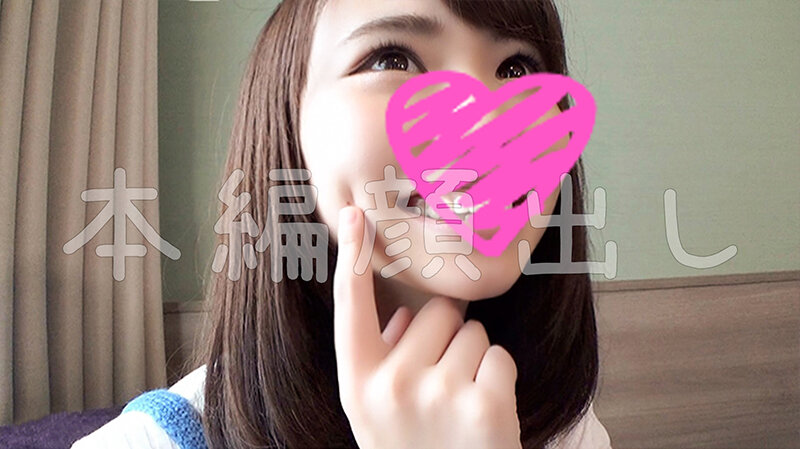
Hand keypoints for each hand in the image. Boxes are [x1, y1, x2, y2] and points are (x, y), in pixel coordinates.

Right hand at [333, 206, 521, 448]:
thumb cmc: (413, 447)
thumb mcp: (377, 409)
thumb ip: (383, 357)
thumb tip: (407, 314)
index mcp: (357, 382)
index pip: (351, 307)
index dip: (353, 258)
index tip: (356, 214)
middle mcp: (389, 384)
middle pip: (436, 311)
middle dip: (445, 339)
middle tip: (439, 390)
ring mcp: (435, 394)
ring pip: (472, 332)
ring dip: (473, 362)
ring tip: (459, 408)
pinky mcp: (483, 404)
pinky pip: (498, 356)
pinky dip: (498, 381)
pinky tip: (484, 416)